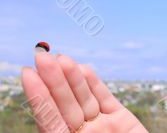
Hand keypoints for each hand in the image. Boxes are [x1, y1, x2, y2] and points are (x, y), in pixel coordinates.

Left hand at [21, 52, 148, 132]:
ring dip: (73, 79)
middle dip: (54, 81)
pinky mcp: (120, 120)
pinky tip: (84, 70)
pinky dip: (95, 84)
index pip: (49, 120)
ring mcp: (101, 126)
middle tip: (44, 58)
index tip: (28, 75)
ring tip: (62, 59)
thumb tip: (46, 130)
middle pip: (65, 105)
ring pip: (84, 98)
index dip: (39, 98)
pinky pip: (105, 99)